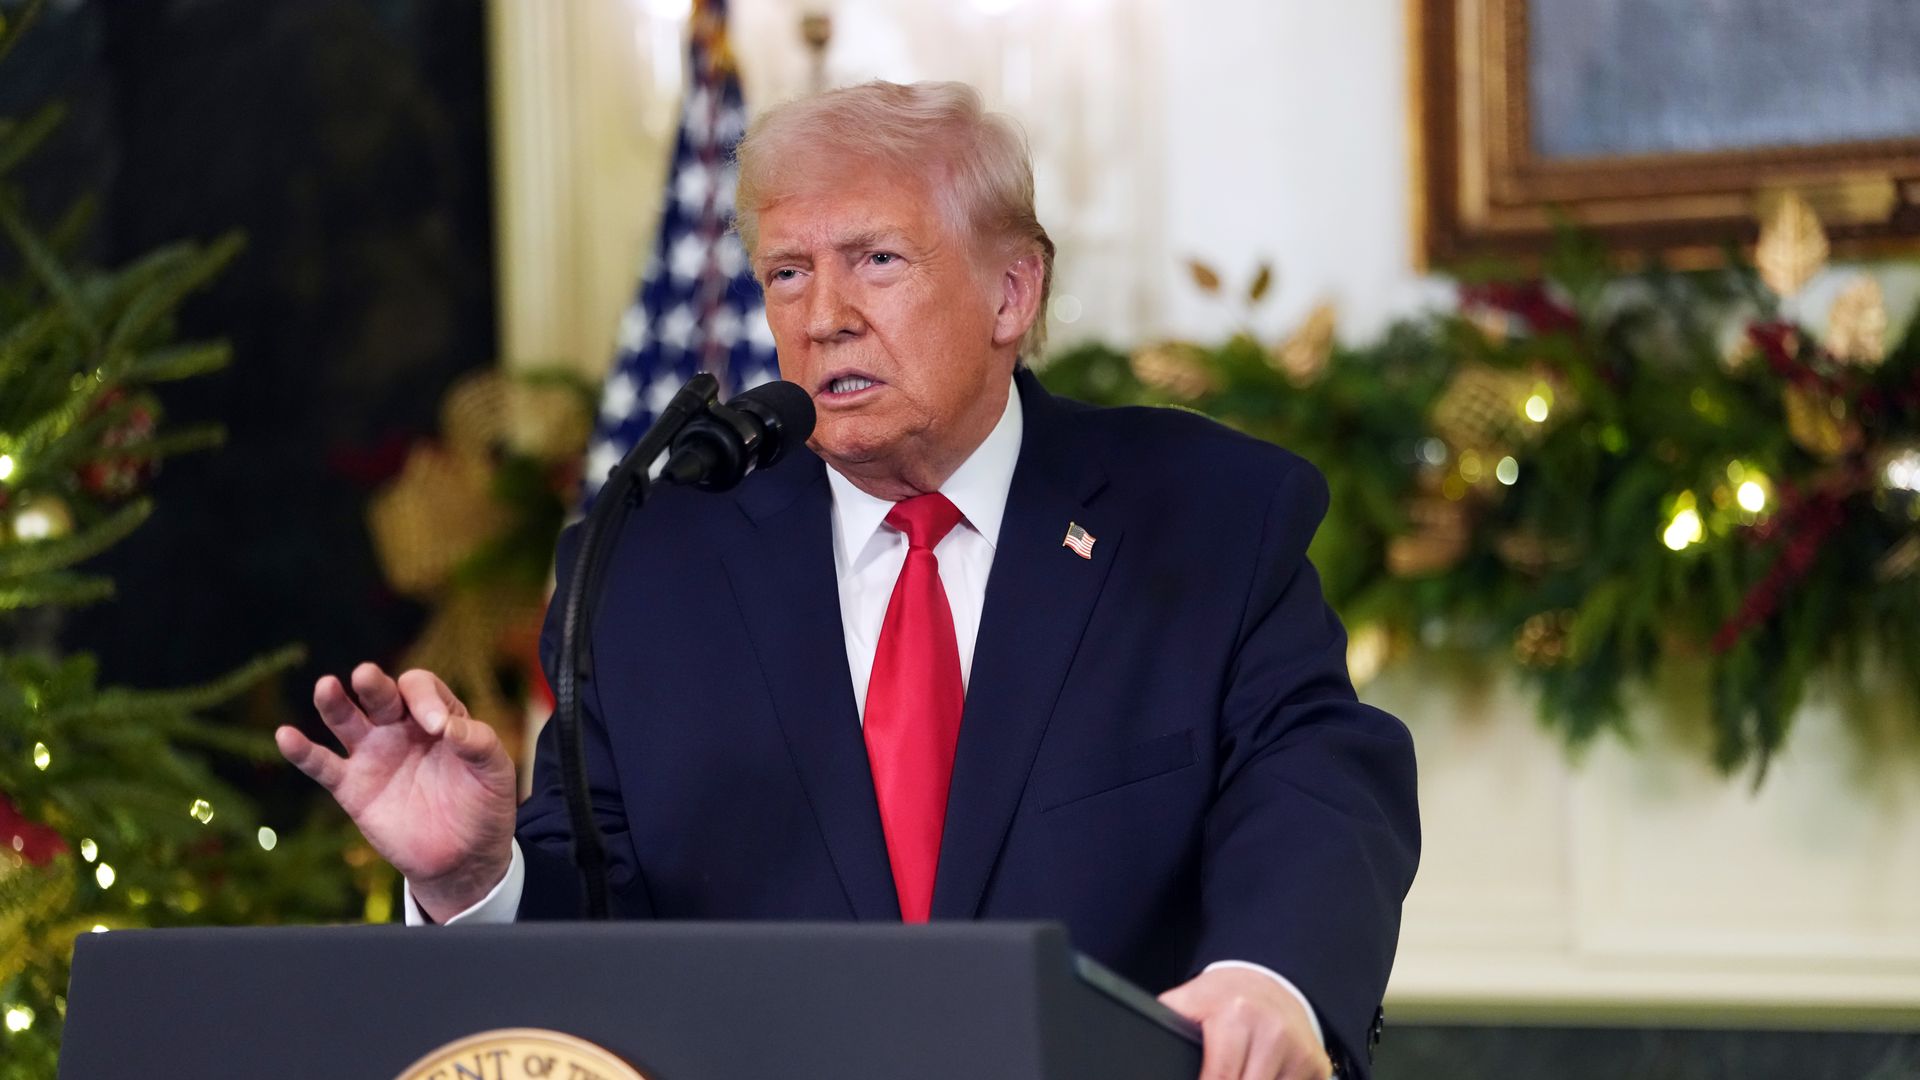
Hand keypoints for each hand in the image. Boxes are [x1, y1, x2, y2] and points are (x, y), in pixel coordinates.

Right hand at [275, 664, 516, 921]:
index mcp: (437, 716)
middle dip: (374, 685)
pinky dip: (302, 751)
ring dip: (334, 703)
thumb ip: (478, 743)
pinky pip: (322, 765)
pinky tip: (286, 735)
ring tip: (327, 686)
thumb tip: (448, 726)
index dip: (425, 700)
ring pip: (346, 720)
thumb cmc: (484, 806)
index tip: (438, 729)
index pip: (421, 689)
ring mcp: (373, 755)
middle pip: (380, 695)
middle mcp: (400, 727)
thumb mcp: (495, 771)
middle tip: (366, 676)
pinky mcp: (352, 788)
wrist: (464, 858)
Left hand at [1159, 967, 1331, 1079]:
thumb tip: (1144, 1045)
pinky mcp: (1317, 1065)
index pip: (1219, 1078)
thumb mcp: (1192, 1000)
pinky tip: (1262, 1074)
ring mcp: (1300, 1051)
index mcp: (1237, 1016)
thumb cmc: (1226, 996)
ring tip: (1240, 1072)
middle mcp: (1273, 1032)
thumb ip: (1169, 1023)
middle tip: (1219, 1077)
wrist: (1271, 982)